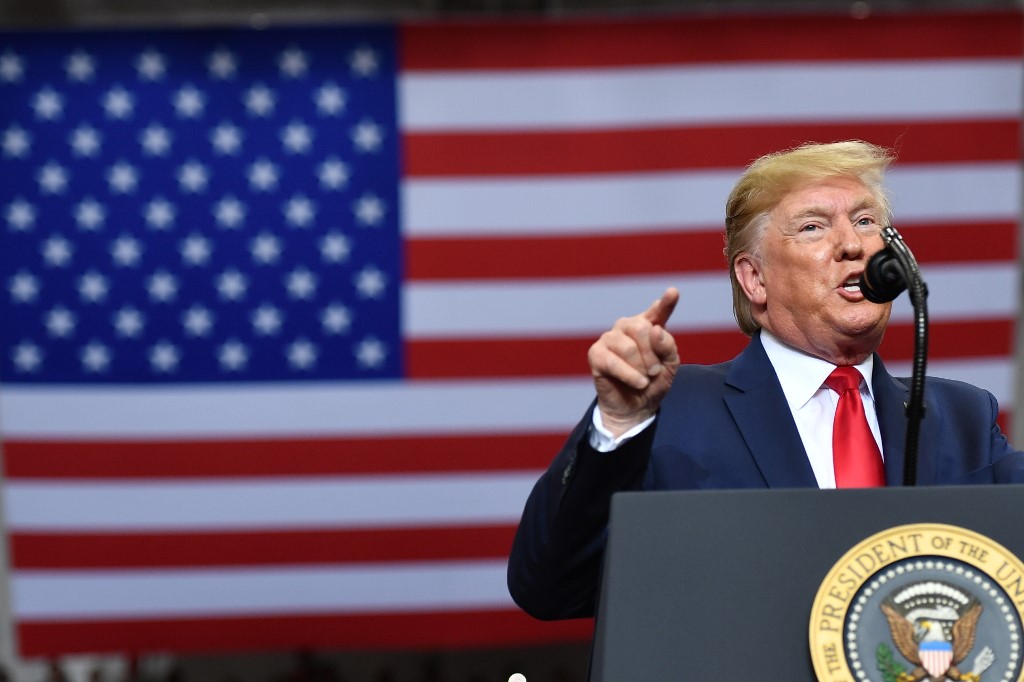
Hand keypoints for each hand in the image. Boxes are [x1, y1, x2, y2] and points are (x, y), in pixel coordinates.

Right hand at [587, 287, 679, 436]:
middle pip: (641, 328)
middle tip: (654, 372)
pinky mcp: (596, 354)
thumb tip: (654, 330)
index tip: (673, 292)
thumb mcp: (669, 366)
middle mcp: (627, 327)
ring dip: (641, 368)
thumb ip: (667, 346)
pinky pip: (613, 361)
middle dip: (652, 355)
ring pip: (628, 347)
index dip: (666, 302)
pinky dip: (629, 375)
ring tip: (644, 380)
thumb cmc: (652, 384)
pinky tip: (637, 383)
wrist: (635, 408)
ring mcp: (609, 338)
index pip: (658, 311)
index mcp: (648, 326)